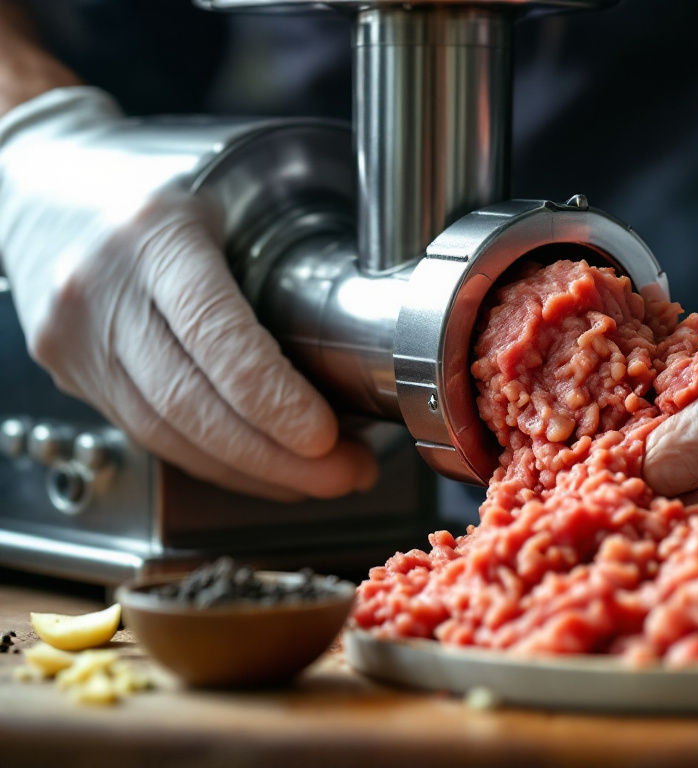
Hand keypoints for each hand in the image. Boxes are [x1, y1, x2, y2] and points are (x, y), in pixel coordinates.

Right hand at [0, 87, 377, 500]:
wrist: (37, 183)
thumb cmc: (152, 183)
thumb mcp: (225, 188)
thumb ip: (291, 246)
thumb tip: (377, 326)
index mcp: (153, 233)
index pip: (212, 332)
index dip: (270, 397)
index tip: (325, 437)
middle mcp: (103, 290)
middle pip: (190, 404)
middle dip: (277, 457)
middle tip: (347, 473)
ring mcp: (77, 340)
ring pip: (169, 435)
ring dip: (254, 472)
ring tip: (323, 479)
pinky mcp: (71, 373)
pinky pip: (150, 435)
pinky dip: (215, 461)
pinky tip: (265, 469)